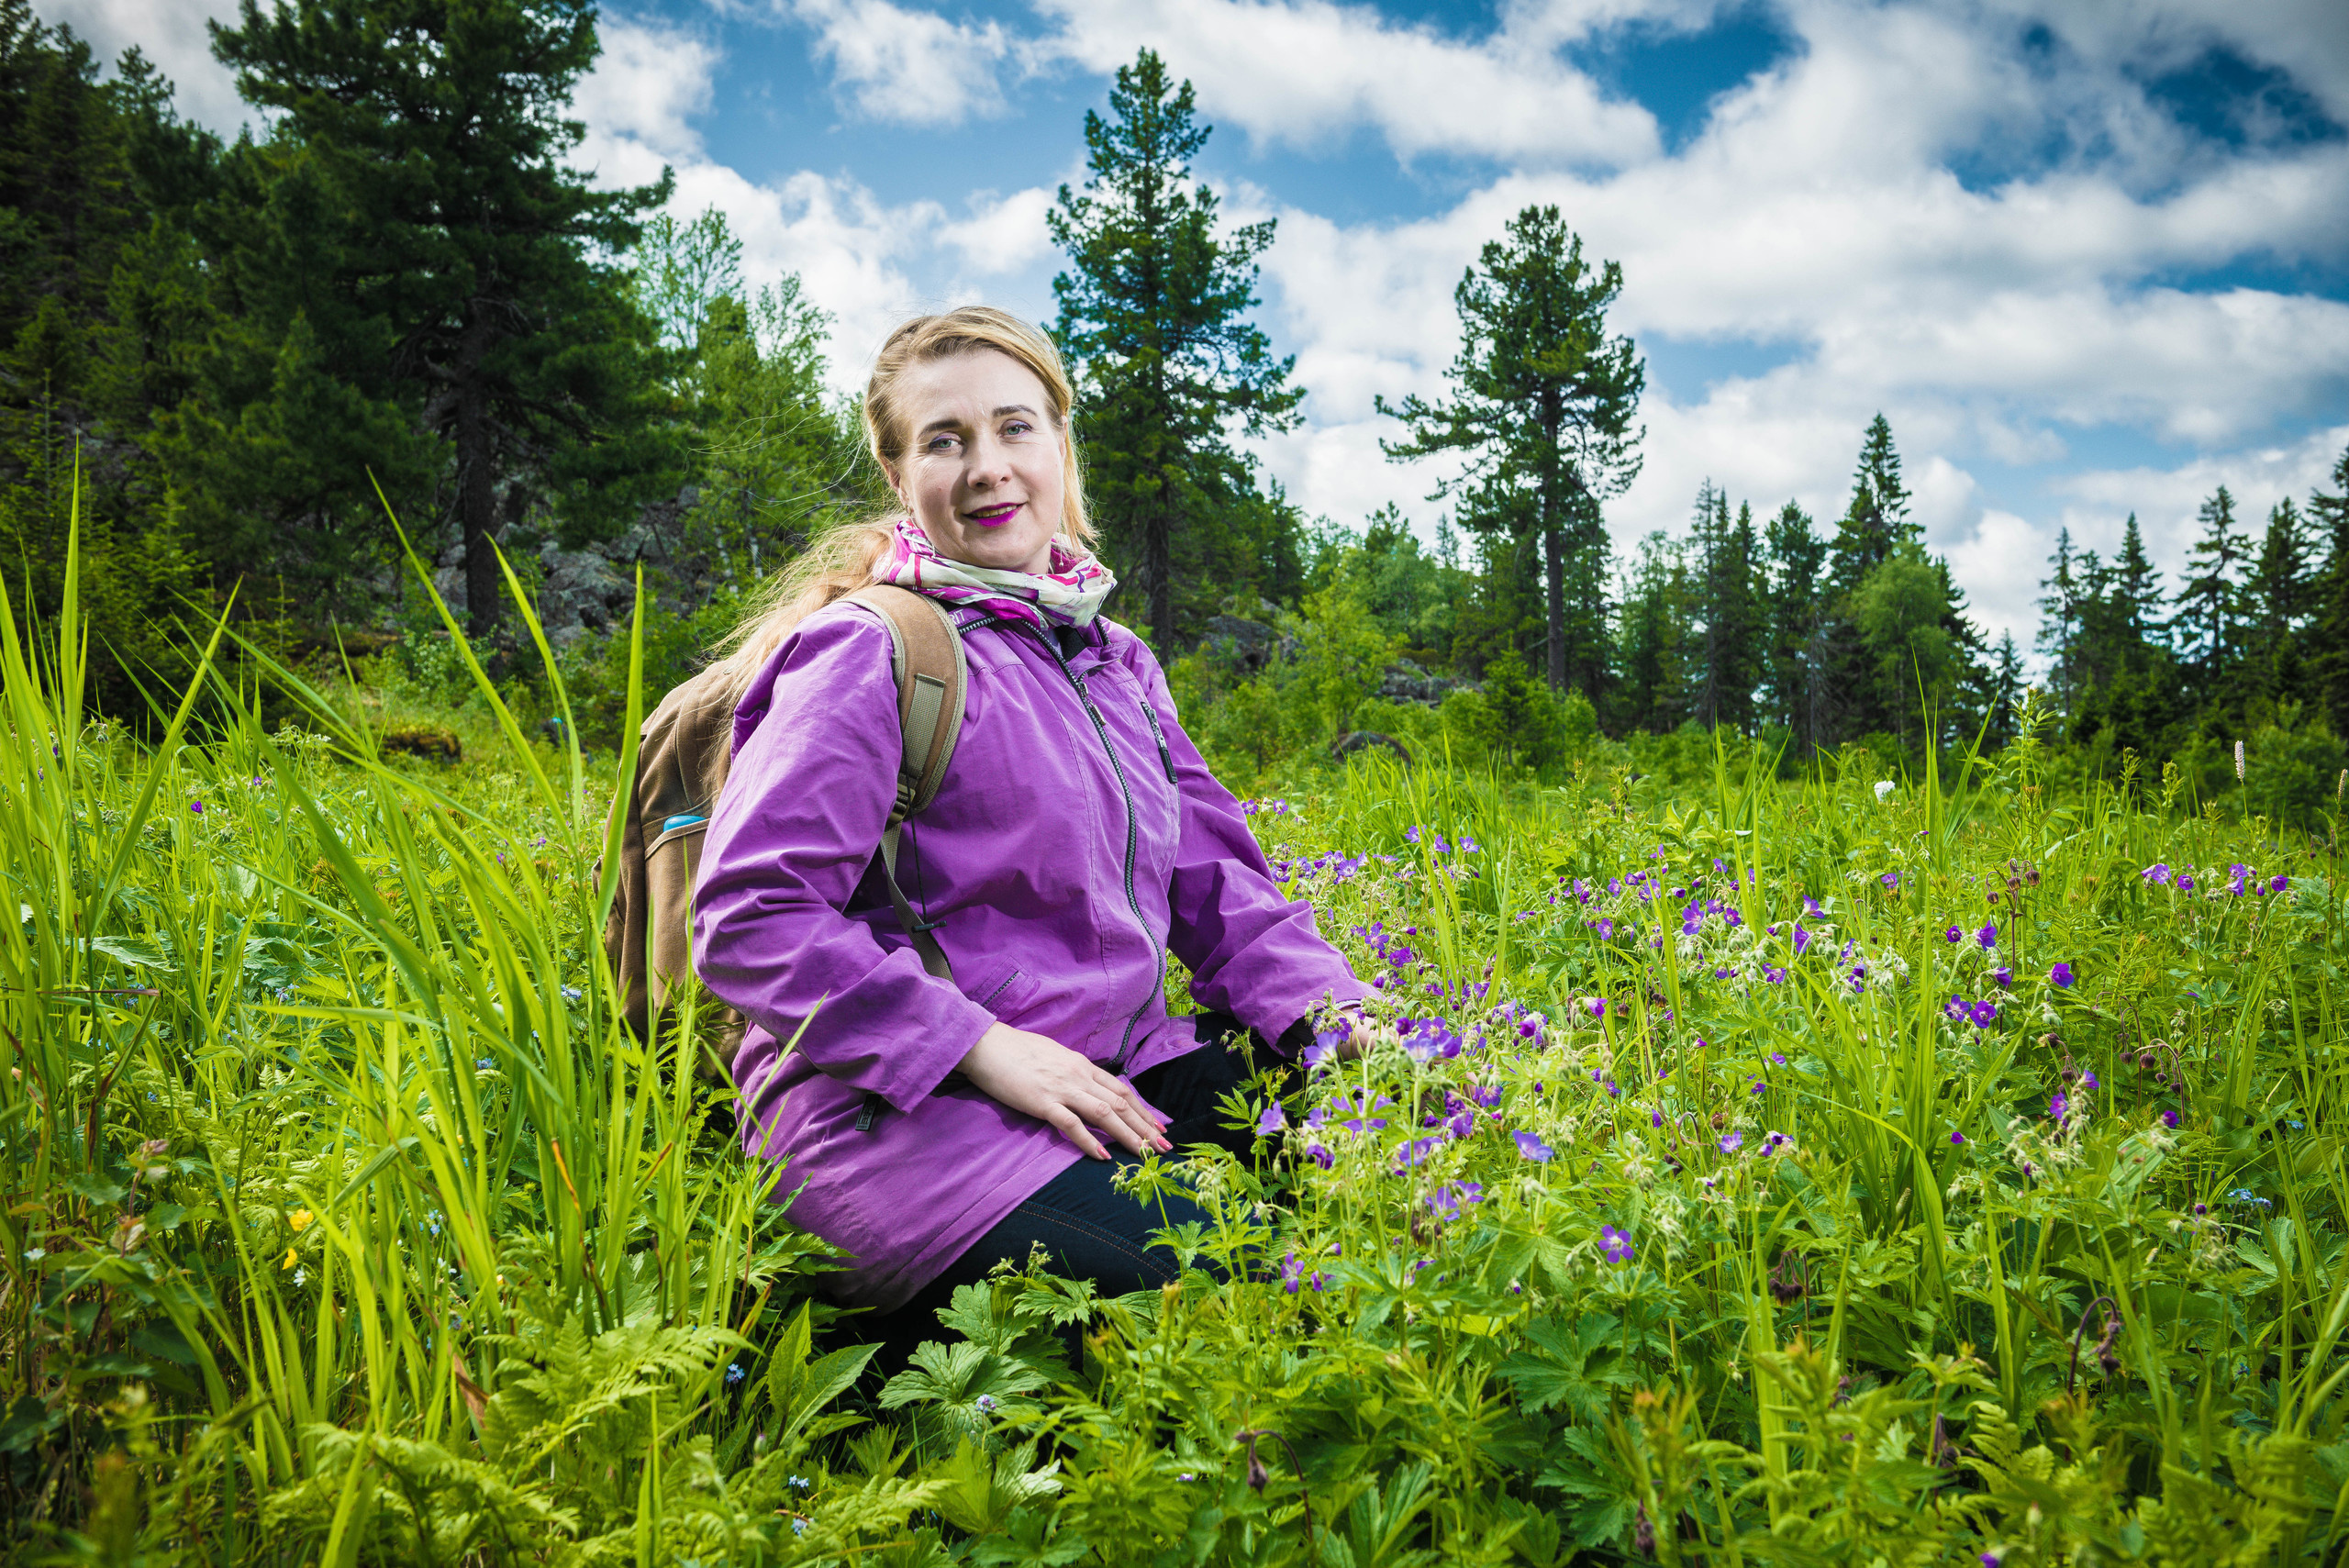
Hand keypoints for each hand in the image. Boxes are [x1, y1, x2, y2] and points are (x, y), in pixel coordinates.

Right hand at [957, 1022, 1170, 1159]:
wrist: (988, 1045)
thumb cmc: (1017, 1051)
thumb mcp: (1054, 1057)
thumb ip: (1073, 1072)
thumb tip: (1087, 1086)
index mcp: (1082, 1065)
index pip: (1121, 1089)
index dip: (1143, 1109)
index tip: (1159, 1126)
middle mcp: (1078, 1075)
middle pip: (1121, 1103)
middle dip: (1145, 1126)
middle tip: (1165, 1146)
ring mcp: (1062, 1088)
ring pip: (1104, 1113)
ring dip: (1128, 1135)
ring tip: (1146, 1154)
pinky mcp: (1043, 1101)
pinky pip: (1071, 1124)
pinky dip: (1090, 1141)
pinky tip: (1103, 1157)